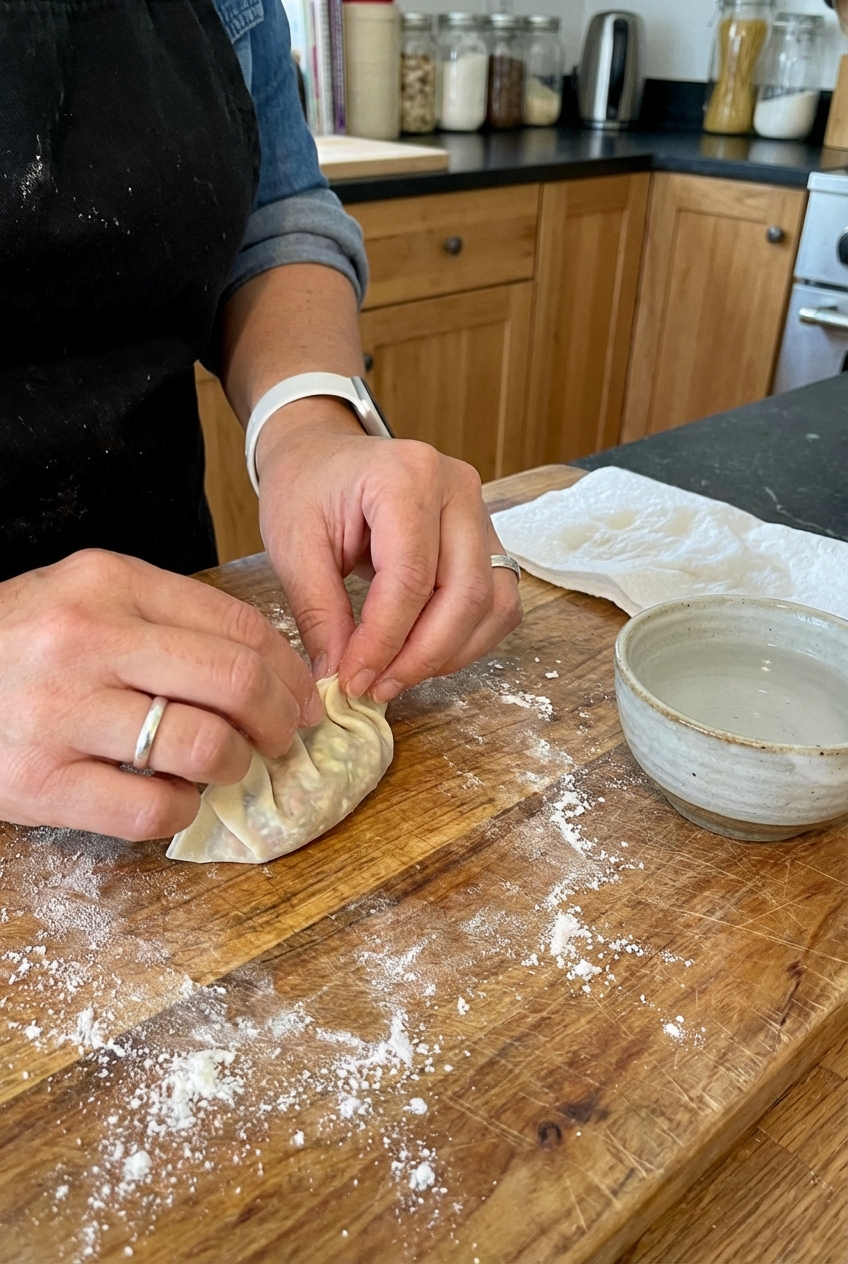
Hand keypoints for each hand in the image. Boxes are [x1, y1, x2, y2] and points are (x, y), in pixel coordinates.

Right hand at [0, 550, 321, 838]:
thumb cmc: (20, 643)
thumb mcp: (88, 598)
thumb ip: (169, 619)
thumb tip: (271, 668)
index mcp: (109, 582)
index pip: (238, 624)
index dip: (290, 669)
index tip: (305, 696)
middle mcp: (87, 640)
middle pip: (235, 683)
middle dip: (283, 719)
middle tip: (286, 737)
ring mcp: (61, 713)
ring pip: (204, 748)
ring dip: (236, 765)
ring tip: (229, 765)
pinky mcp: (41, 784)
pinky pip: (152, 811)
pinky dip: (182, 810)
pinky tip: (174, 797)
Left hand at [256, 401, 522, 702]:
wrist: (324, 456)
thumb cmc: (306, 489)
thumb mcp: (292, 546)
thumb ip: (319, 612)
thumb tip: (341, 675)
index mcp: (405, 476)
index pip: (410, 578)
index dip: (384, 641)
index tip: (353, 680)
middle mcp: (457, 488)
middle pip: (465, 594)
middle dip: (422, 656)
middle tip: (377, 688)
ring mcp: (480, 511)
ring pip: (492, 604)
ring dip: (450, 654)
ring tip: (397, 676)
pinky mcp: (487, 538)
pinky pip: (498, 603)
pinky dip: (468, 640)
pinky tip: (424, 655)